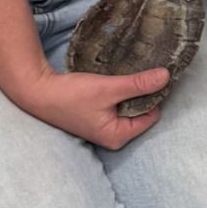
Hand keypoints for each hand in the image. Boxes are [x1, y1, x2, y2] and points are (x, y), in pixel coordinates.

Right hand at [6, 64, 168, 148]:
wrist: (40, 92)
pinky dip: (121, 92)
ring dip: (132, 91)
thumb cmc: (72, 95)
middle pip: (142, 111)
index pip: (152, 115)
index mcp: (119, 136)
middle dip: (144, 93)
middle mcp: (113, 136)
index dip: (156, 95)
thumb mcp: (109, 88)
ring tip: (133, 72)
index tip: (157, 75)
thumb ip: (138, 84)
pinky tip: (119, 78)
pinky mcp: (97, 117)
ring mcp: (105, 127)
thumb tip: (166, 77)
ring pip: (130, 106)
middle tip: (146, 71)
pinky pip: (119, 104)